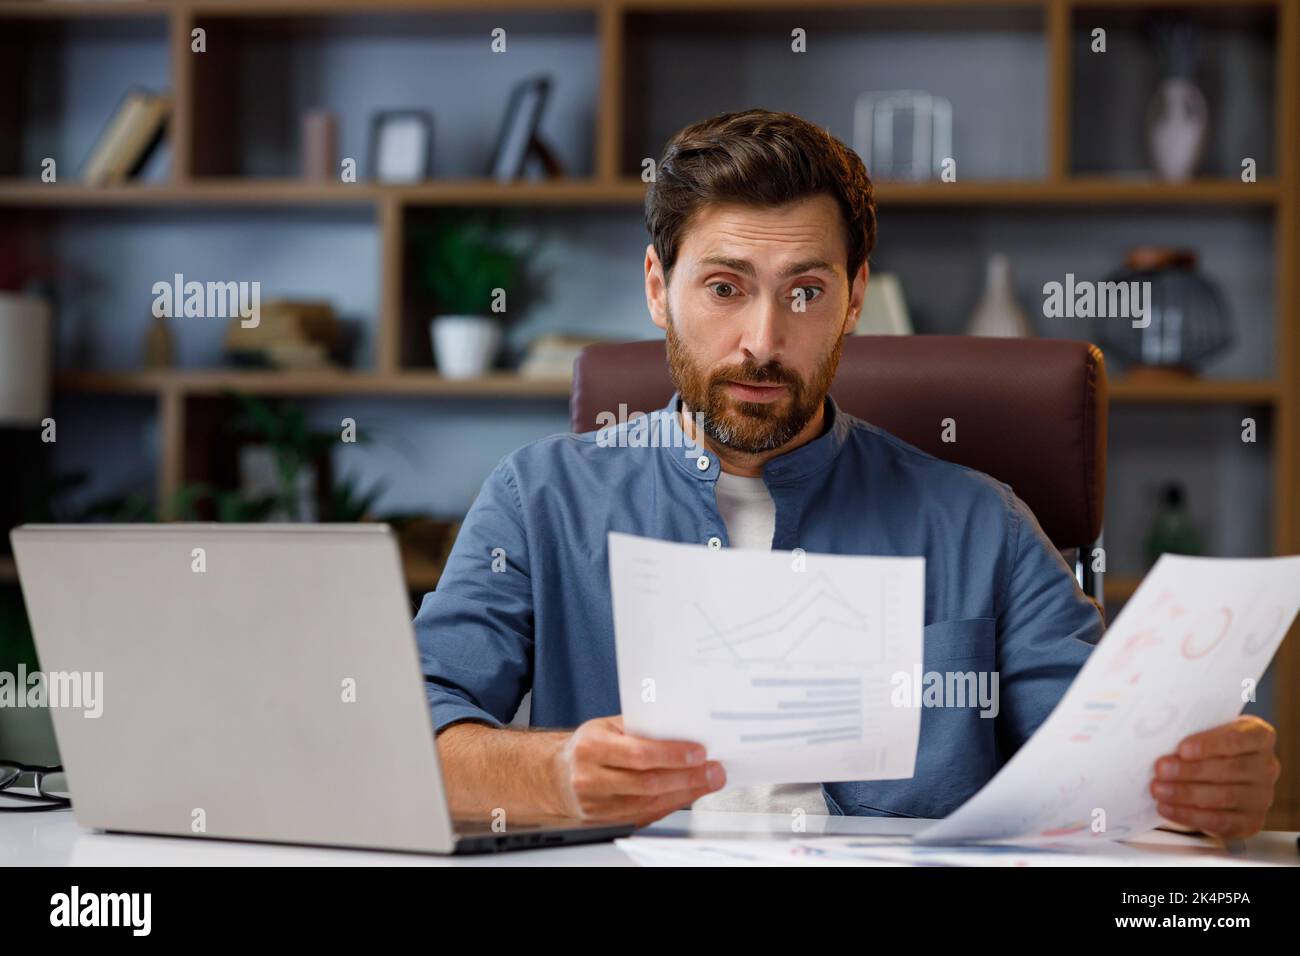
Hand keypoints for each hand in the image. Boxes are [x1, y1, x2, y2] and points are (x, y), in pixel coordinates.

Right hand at [552, 715, 725, 826]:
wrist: (560, 776)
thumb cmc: (588, 747)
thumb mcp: (608, 727)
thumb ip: (640, 728)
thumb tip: (682, 729)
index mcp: (591, 747)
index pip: (638, 753)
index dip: (672, 754)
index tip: (699, 752)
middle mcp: (590, 778)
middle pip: (648, 782)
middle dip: (688, 777)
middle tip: (713, 771)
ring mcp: (597, 805)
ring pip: (650, 803)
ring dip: (685, 793)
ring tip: (707, 782)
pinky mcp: (605, 822)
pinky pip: (645, 816)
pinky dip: (670, 805)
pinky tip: (686, 795)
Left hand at [1149, 715, 1279, 838]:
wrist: (1217, 773)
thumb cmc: (1207, 745)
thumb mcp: (1204, 730)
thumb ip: (1189, 731)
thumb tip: (1158, 737)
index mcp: (1259, 736)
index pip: (1239, 738)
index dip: (1210, 744)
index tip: (1182, 749)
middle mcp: (1266, 766)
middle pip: (1229, 769)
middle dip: (1190, 771)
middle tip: (1161, 769)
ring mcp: (1262, 796)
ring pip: (1224, 796)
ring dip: (1186, 794)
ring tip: (1158, 789)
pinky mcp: (1251, 821)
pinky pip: (1220, 821)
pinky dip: (1189, 815)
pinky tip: (1167, 808)